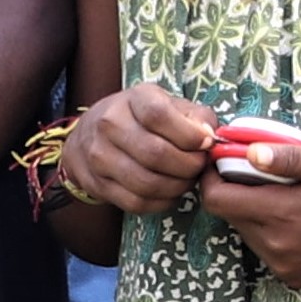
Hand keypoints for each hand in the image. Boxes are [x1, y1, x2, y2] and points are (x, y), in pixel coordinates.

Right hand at [62, 82, 220, 218]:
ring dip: (177, 187)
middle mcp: (110, 124)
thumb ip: (197, 118)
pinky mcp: (97, 184)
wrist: (91, 135)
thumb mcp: (172, 105)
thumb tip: (209, 138)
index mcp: (133, 99)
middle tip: (199, 167)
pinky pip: (136, 202)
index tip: (206, 143)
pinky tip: (170, 192)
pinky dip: (162, 202)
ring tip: (187, 180)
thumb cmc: (144, 119)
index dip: (189, 134)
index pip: (159, 115)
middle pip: (155, 153)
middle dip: (189, 166)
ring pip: (147, 183)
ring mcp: (99, 156)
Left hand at [207, 142, 300, 290]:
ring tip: (286, 197)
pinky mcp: (293, 276)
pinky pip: (265, 250)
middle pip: (229, 215)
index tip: (225, 162)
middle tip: (262, 174)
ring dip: (254, 212)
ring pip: (246, 232)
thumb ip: (289, 159)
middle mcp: (276, 244)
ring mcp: (283, 264)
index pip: (216, 199)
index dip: (213, 177)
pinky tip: (298, 220)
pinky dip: (271, 232)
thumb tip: (250, 153)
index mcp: (282, 213)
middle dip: (236, 191)